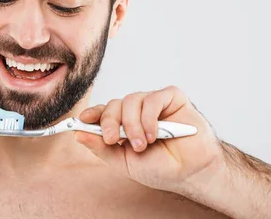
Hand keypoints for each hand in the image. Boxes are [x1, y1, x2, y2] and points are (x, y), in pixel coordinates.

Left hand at [74, 86, 224, 193]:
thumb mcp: (125, 162)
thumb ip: (102, 148)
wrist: (191, 172)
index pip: (104, 112)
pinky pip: (153, 99)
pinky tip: (155, 134)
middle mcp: (137, 111)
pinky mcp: (171, 98)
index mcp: (124, 124)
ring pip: (132, 100)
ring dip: (133, 124)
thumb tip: (79, 135)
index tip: (82, 120)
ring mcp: (154, 103)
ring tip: (142, 144)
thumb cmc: (162, 168)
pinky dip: (150, 118)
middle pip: (115, 104)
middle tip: (114, 139)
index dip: (92, 114)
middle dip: (110, 121)